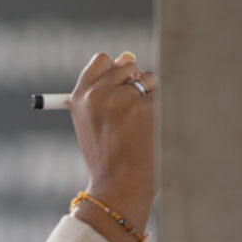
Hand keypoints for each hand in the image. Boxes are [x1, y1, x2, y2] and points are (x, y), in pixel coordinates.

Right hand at [67, 52, 158, 241]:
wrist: (119, 186)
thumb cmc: (108, 156)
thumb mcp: (94, 122)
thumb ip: (105, 90)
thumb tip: (129, 55)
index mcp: (80, 97)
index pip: (101, 60)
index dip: (115, 70)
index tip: (121, 84)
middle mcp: (98, 94)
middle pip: (126, 64)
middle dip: (134, 81)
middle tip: (131, 112)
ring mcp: (122, 99)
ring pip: (147, 77)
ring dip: (149, 94)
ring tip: (139, 125)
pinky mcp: (146, 107)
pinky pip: (161, 94)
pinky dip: (160, 109)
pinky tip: (150, 130)